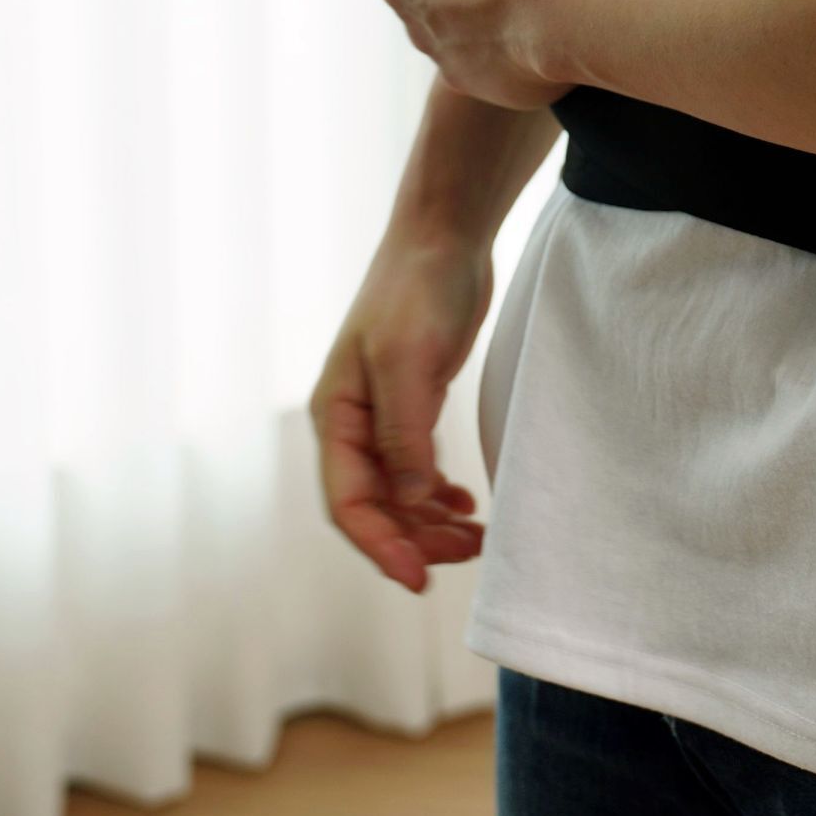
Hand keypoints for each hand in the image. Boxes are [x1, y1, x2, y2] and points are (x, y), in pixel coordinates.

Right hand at [309, 235, 494, 591]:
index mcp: (338, 416)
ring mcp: (382, 414)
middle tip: (469, 556)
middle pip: (375, 507)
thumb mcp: (408, 361)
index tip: (421, 580)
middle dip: (415, 540)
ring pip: (399, 493)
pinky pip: (417, 468)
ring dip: (431, 523)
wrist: (444, 236)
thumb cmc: (418, 289)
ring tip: (477, 538)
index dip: (381, 546)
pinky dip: (438, 495)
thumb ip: (406, 434)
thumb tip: (414, 501)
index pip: (349, 503)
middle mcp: (353, 423)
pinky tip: (464, 506)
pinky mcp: (413, 403)